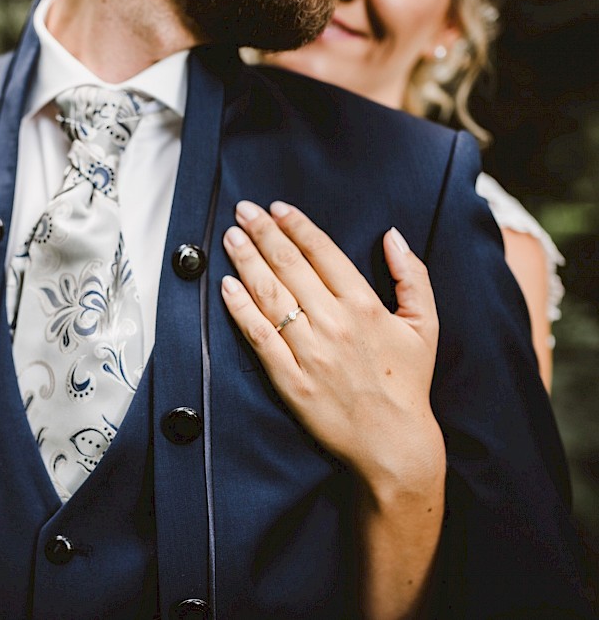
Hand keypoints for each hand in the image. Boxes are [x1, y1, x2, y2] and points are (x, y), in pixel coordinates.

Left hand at [221, 200, 444, 502]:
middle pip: (289, 266)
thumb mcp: (424, 325)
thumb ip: (411, 277)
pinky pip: (259, 336)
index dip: (296, 226)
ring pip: (270, 295)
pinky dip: (241, 309)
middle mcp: (333, 323)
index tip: (277, 207)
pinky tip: (226, 286)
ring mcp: (309, 351)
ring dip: (247, 261)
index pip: (323, 252)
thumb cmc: (408, 383)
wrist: (393, 443)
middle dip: (263, 233)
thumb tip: (393, 236)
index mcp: (364, 306)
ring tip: (230, 238)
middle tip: (242, 210)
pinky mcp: (289, 379)